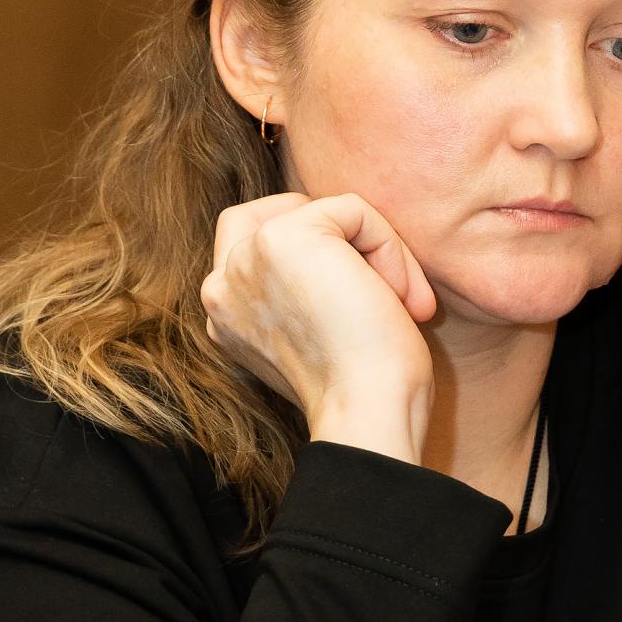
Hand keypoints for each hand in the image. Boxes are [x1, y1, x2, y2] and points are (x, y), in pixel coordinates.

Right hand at [200, 192, 436, 462]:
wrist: (368, 413)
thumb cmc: (363, 389)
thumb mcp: (318, 334)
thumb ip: (306, 293)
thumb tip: (352, 256)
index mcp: (226, 314)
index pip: (257, 245)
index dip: (321, 255)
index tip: (362, 310)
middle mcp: (222, 286)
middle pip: (278, 211)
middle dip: (337, 235)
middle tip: (381, 288)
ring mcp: (246, 259)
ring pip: (323, 211)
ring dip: (373, 249)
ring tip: (398, 300)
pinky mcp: (283, 237)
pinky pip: (352, 209)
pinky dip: (389, 245)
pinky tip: (399, 297)